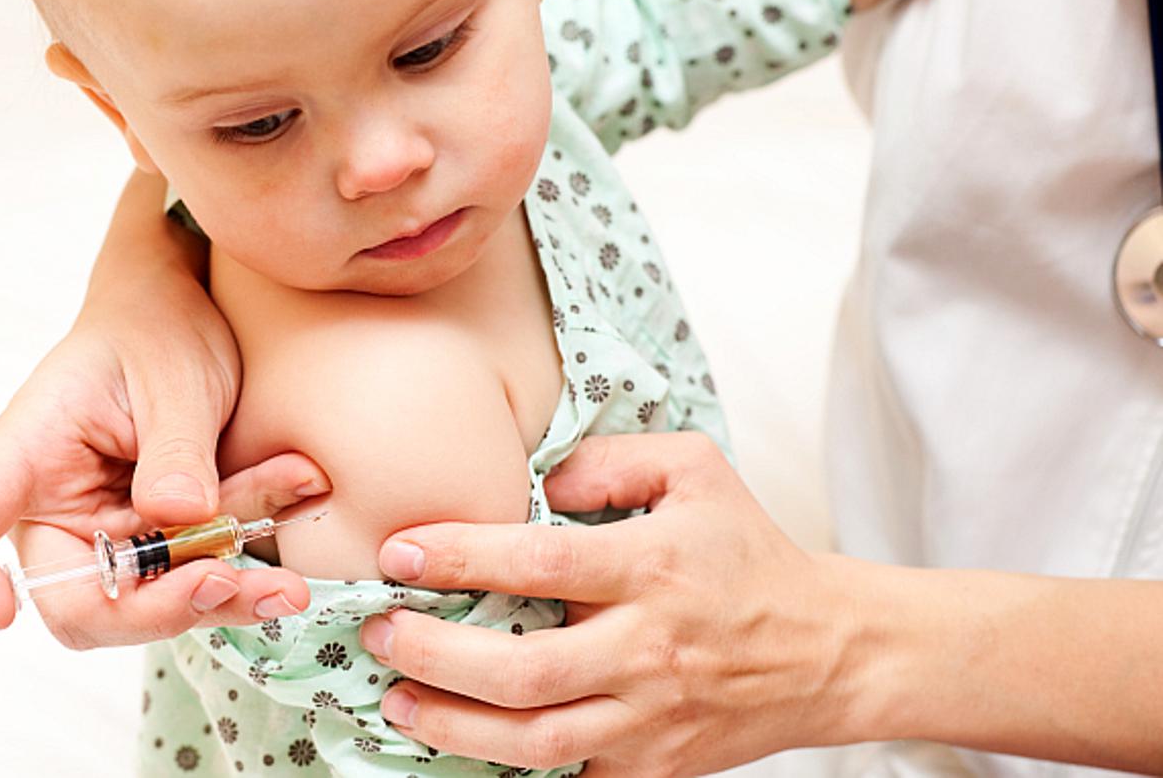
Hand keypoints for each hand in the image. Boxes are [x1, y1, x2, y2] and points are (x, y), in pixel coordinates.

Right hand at [0, 184, 328, 644]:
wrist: (193, 318)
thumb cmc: (160, 329)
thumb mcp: (175, 375)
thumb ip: (176, 445)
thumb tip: (180, 517)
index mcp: (31, 453)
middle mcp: (62, 508)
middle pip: (78, 601)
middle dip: (158, 607)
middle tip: (228, 581)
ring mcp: (116, 532)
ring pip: (156, 600)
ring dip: (226, 594)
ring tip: (288, 583)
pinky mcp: (167, 541)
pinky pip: (204, 575)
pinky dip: (252, 567)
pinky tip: (298, 532)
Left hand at [358, 433, 869, 775]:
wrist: (824, 650)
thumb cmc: (749, 553)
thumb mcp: (696, 471)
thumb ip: (612, 460)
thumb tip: (536, 478)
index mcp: (654, 566)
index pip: (540, 562)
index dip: (461, 556)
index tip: (401, 551)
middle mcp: (649, 648)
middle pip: (521, 669)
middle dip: (431, 653)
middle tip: (380, 632)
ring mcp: (650, 718)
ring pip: (533, 740)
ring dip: (449, 723)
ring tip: (396, 698)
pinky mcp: (653, 767)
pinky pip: (567, 775)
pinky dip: (506, 764)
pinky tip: (463, 737)